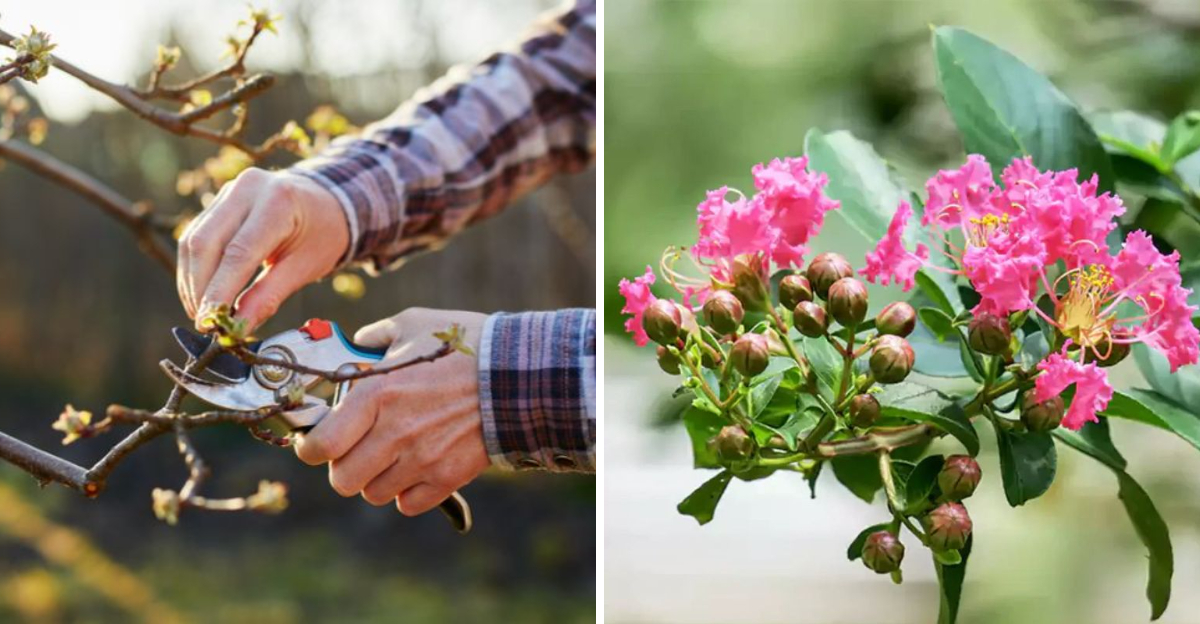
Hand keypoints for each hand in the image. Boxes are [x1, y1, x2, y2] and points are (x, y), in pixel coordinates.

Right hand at [177, 167, 348, 330]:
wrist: (326, 202)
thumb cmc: (322, 234)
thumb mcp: (305, 267)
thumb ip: (269, 296)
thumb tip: (238, 328)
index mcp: (278, 202)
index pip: (238, 252)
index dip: (219, 290)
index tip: (209, 322)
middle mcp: (248, 189)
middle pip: (206, 243)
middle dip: (200, 288)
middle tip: (203, 322)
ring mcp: (230, 191)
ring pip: (194, 240)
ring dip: (192, 281)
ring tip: (201, 313)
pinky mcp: (219, 200)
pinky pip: (195, 236)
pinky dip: (194, 268)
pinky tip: (201, 292)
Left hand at [293, 308, 490, 514]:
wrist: (519, 374)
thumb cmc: (465, 345)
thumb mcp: (414, 324)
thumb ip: (375, 337)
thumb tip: (356, 345)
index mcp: (376, 394)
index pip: (320, 446)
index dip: (311, 448)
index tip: (317, 442)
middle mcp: (393, 433)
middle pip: (342, 480)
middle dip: (344, 467)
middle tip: (357, 449)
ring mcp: (421, 460)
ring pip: (373, 494)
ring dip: (377, 479)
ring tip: (392, 455)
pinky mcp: (447, 477)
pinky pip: (407, 503)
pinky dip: (407, 491)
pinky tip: (417, 467)